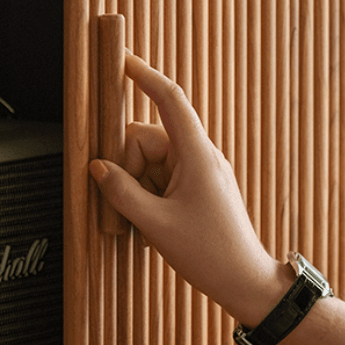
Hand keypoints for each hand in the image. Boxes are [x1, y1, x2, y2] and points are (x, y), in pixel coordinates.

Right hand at [88, 53, 288, 326]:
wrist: (245, 282)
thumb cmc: (209, 253)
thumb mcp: (156, 224)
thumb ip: (122, 192)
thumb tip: (98, 168)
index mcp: (196, 155)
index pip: (169, 100)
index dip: (145, 76)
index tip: (124, 62)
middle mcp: (200, 156)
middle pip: (148, 140)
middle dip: (128, 166)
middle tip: (124, 204)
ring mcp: (201, 172)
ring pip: (152, 162)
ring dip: (138, 187)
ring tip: (144, 223)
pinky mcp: (199, 188)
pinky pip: (163, 179)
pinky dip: (149, 196)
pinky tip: (152, 225)